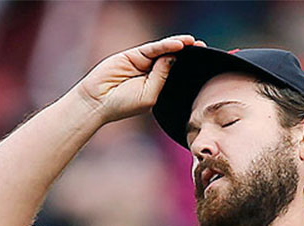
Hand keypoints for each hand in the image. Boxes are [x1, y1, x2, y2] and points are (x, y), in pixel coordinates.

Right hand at [77, 35, 205, 123]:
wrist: (98, 102)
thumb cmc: (123, 105)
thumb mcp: (150, 95)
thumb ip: (162, 77)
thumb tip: (174, 56)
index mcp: (159, 86)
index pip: (177, 73)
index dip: (189, 66)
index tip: (205, 62)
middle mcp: (152, 73)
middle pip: (173, 59)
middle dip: (188, 53)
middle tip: (203, 48)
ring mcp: (143, 63)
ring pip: (164, 51)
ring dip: (180, 46)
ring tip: (193, 43)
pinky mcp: (133, 55)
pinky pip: (153, 49)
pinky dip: (166, 46)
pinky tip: (178, 45)